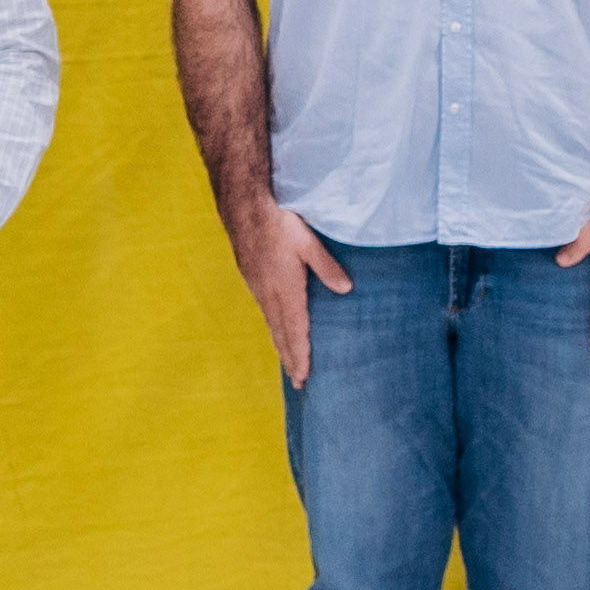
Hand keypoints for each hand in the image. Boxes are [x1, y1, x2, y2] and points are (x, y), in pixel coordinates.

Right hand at [235, 206, 350, 387]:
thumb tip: (346, 290)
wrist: (243, 206)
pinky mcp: (252, 279)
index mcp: (285, 289)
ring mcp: (258, 287)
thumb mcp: (308, 241)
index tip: (303, 377)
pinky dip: (273, 329)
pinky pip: (265, 312)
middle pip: (281, 335)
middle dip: (291, 360)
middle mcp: (269, 294)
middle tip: (299, 383)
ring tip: (289, 365)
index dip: (300, 355)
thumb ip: (327, 267)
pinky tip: (277, 331)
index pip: (295, 331)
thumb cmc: (278, 221)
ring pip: (272, 325)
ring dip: (281, 347)